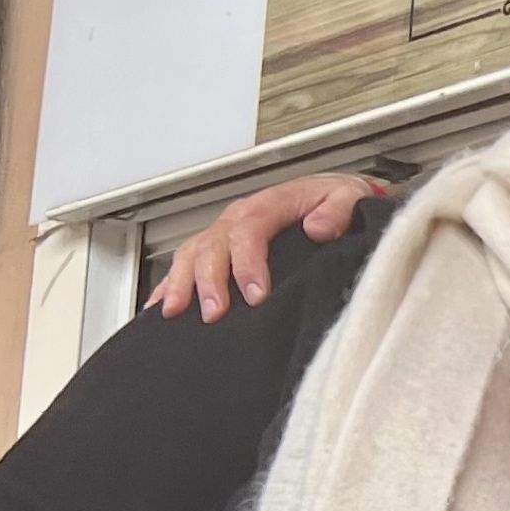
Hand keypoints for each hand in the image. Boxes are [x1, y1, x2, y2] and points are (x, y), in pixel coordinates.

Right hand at [149, 172, 382, 319]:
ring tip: (175, 312)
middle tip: (214, 314)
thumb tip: (320, 227)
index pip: (250, 230)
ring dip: (181, 283)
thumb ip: (339, 210)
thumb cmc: (337, 201)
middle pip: (213, 245)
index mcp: (269, 204)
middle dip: (210, 281)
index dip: (248, 263)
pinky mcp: (217, 246)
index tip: (255, 296)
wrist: (330, 197)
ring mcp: (224, 230)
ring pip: (192, 253)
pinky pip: (186, 261)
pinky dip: (169, 283)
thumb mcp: (349, 196)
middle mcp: (239, 216)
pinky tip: (160, 306)